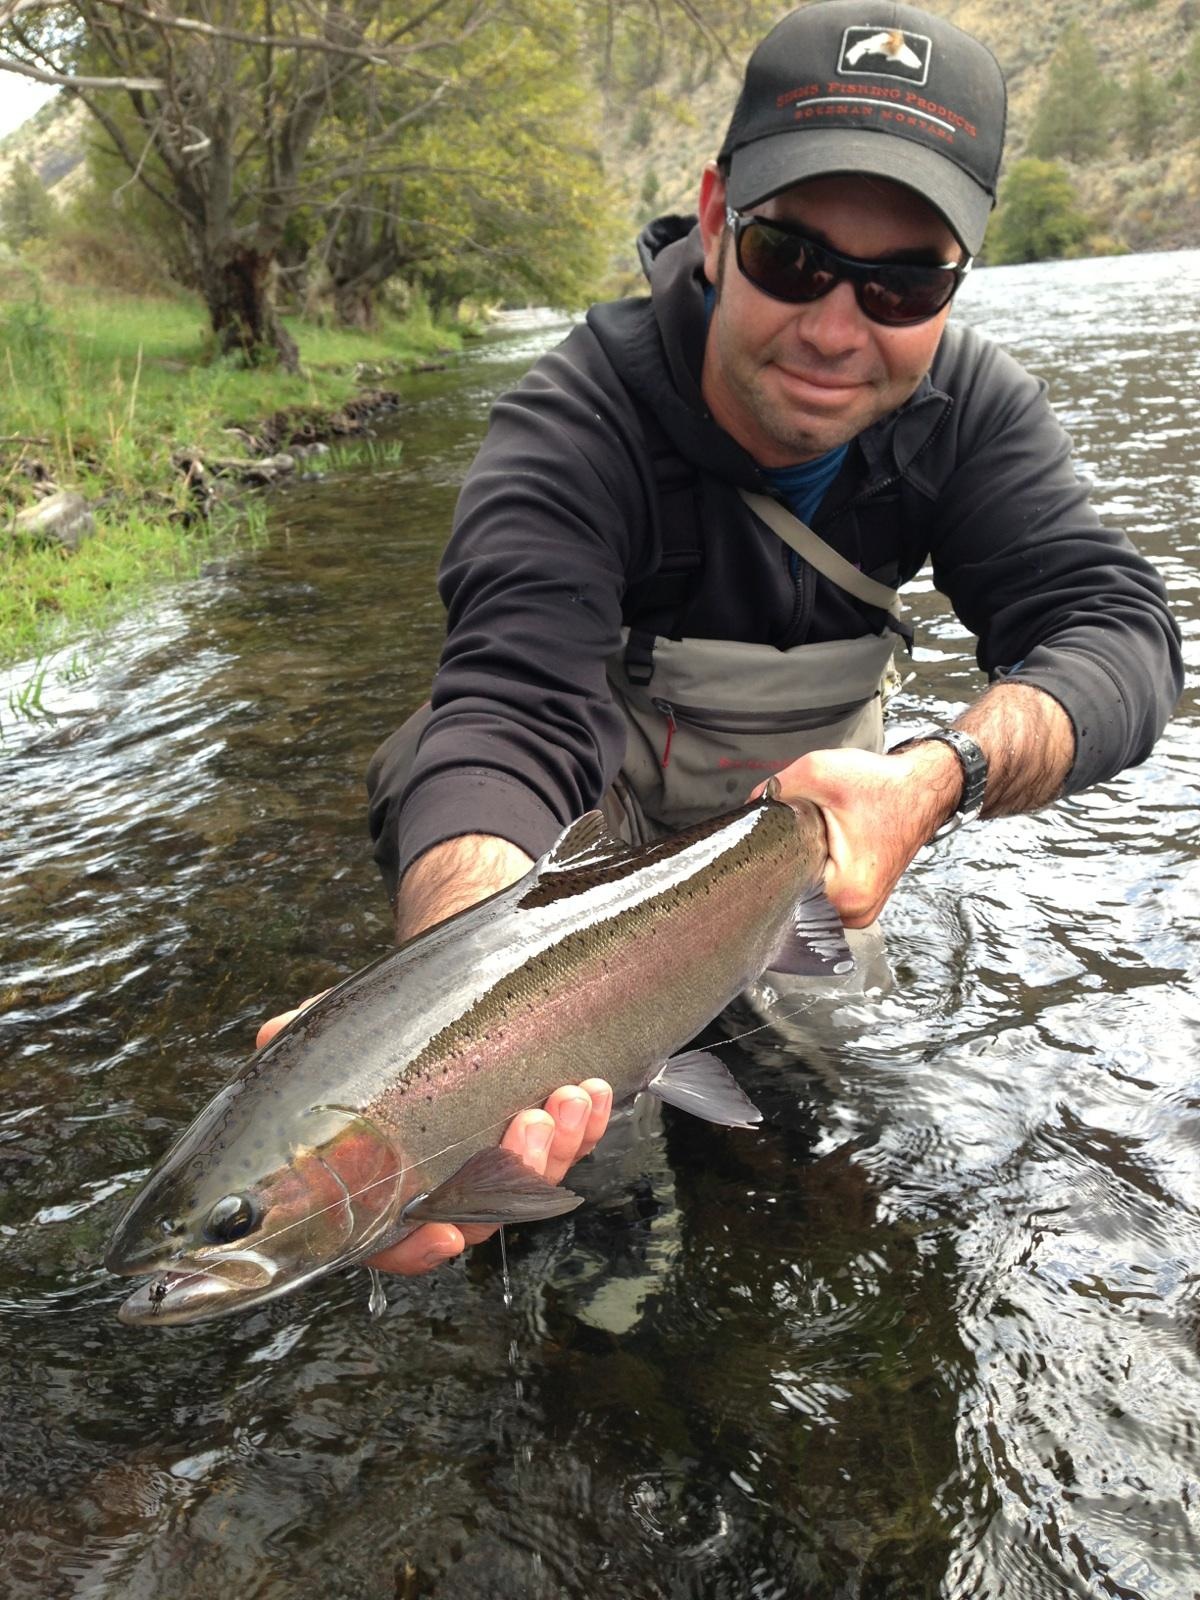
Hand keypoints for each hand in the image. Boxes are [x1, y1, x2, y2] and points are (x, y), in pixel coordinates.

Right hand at [255, 1002, 612, 1276]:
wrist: (447, 988)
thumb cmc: (384, 1024)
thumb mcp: (339, 1027)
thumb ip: (303, 1038)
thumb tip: (273, 1034)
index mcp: (382, 1184)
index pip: (396, 1241)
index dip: (419, 1249)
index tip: (446, 1236)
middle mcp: (445, 1184)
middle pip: (482, 1216)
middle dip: (516, 1176)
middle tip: (532, 1120)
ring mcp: (499, 1162)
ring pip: (535, 1185)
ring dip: (562, 1147)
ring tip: (569, 1094)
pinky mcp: (547, 1134)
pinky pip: (576, 1148)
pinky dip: (590, 1125)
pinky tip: (594, 1090)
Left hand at [757, 742, 960, 926]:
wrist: (921, 788)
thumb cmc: (882, 785)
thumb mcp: (819, 772)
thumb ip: (775, 790)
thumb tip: (747, 810)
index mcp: (845, 894)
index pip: (782, 894)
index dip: (766, 865)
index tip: (762, 845)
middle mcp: (855, 914)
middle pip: (793, 898)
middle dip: (783, 866)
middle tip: (784, 837)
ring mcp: (860, 913)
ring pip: (807, 898)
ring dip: (799, 871)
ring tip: (806, 842)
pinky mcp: (860, 904)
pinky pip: (823, 895)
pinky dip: (814, 874)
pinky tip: (816, 852)